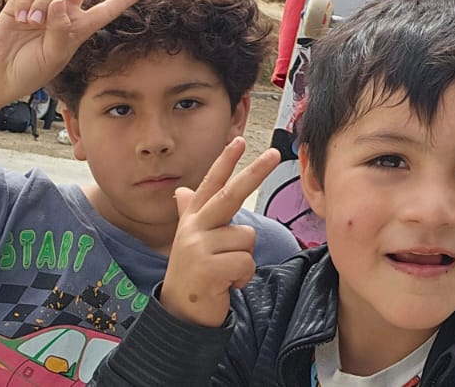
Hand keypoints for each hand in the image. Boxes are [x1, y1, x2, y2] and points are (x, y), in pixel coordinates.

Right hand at [0, 0, 145, 105]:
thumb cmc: (31, 70)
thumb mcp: (54, 56)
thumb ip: (60, 29)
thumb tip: (60, 2)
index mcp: (79, 29)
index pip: (105, 11)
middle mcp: (64, 13)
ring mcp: (43, 5)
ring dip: (44, 1)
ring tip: (33, 22)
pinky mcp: (21, 2)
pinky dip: (25, 1)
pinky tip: (20, 18)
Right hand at [161, 138, 280, 326]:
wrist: (179, 314)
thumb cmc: (193, 274)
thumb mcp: (190, 242)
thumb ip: (190, 214)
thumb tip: (182, 191)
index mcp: (192, 220)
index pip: (210, 185)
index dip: (224, 162)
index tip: (238, 139)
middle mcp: (193, 229)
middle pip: (230, 196)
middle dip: (254, 172)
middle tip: (274, 154)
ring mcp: (198, 247)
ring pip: (246, 239)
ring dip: (244, 260)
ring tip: (224, 273)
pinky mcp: (207, 268)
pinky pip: (246, 263)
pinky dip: (243, 277)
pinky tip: (226, 285)